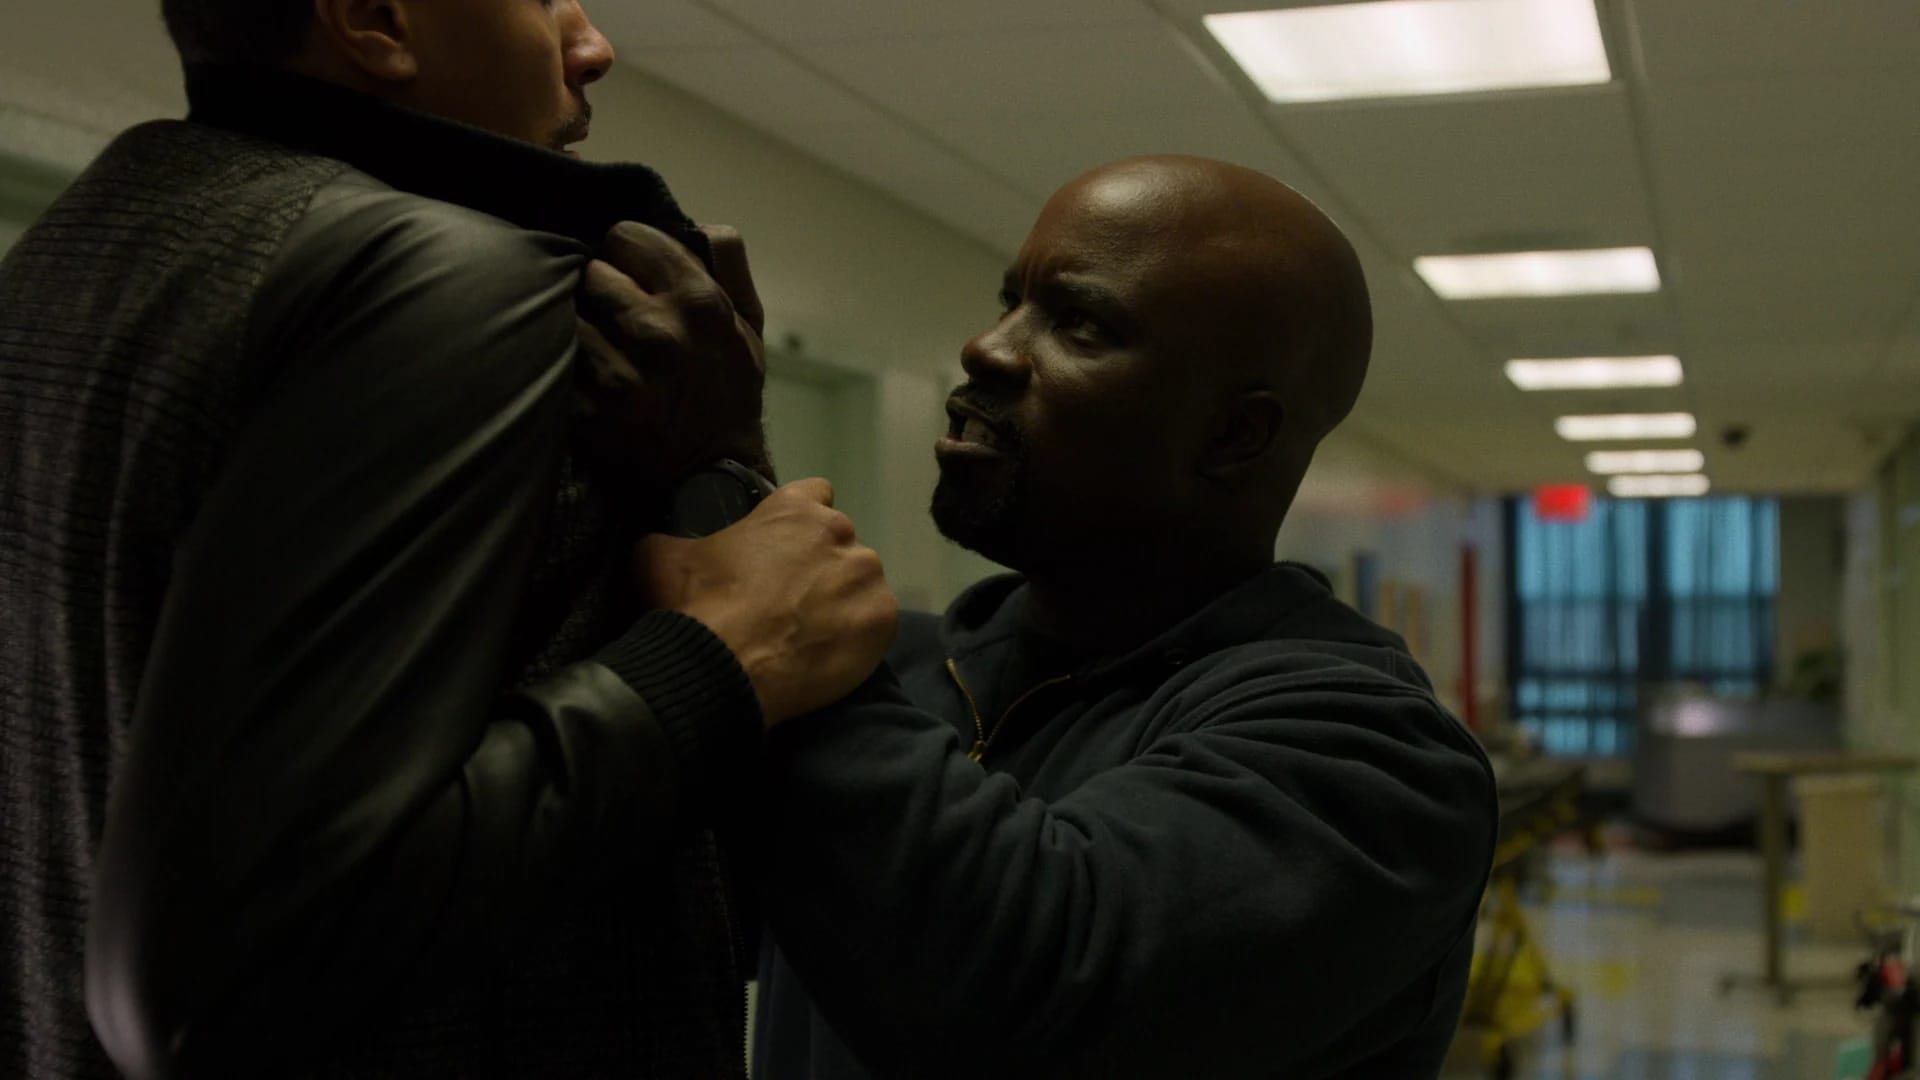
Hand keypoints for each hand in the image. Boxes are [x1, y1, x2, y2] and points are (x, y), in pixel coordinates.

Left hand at [573, 223, 768, 493]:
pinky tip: (588, 376)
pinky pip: (558, 359)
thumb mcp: (750, 327)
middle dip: (602, 287)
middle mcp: (658, 331)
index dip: (627, 252)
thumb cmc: (728, 393)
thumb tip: (699, 223)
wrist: (711, 477)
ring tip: (600, 345)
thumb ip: (729, 265)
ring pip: (569, 310)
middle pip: (592, 269)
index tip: (632, 274)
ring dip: (581, 324)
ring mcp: (619, 372)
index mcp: (700, 302)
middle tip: (616, 315)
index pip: (628, 235)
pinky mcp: (586, 408)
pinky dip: (567, 363)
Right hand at [636, 478, 897, 725]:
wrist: (726, 670)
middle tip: (790, 601)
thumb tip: (661, 540)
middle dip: (820, 565)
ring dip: (842, 599)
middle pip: (839, 542)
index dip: (799, 520)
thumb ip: (670, 538)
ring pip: (861, 582)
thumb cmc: (696, 606)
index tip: (784, 547)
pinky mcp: (883, 620)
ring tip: (809, 632)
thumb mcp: (660, 558)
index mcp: (795, 508)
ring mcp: (867, 577)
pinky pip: (876, 622)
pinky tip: (829, 652)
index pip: (814, 494)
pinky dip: (858, 635)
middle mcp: (840, 532)